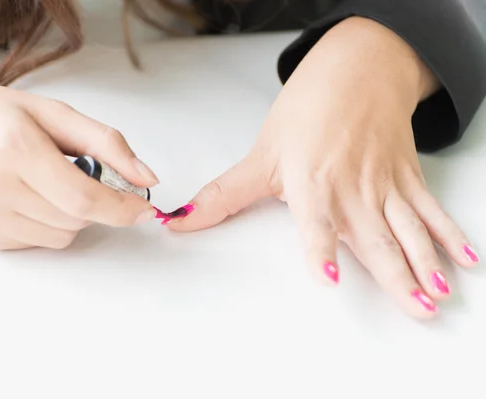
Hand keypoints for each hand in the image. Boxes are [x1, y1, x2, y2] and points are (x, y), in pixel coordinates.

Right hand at [0, 63, 158, 249]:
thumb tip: (147, 177)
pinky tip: (27, 196)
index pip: (84, 198)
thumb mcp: (51, 113)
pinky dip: (49, 223)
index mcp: (16, 148)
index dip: (122, 207)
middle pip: (77, 220)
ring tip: (45, 182)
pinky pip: (40, 242)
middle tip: (78, 174)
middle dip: (96, 203)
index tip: (144, 207)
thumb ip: (105, 143)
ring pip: (62, 236)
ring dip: (72, 215)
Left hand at [169, 17, 479, 317]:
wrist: (356, 69)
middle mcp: (352, 188)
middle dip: (396, 276)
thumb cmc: (307, 111)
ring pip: (408, 228)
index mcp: (313, 183)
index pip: (317, 221)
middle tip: (414, 310)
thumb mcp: (261, 154)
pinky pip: (430, 209)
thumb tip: (179, 220)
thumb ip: (223, 194)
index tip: (330, 277)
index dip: (323, 248)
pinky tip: (465, 260)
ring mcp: (384, 184)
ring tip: (437, 296)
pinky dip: (449, 234)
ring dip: (425, 262)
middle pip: (375, 237)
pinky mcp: (406, 177)